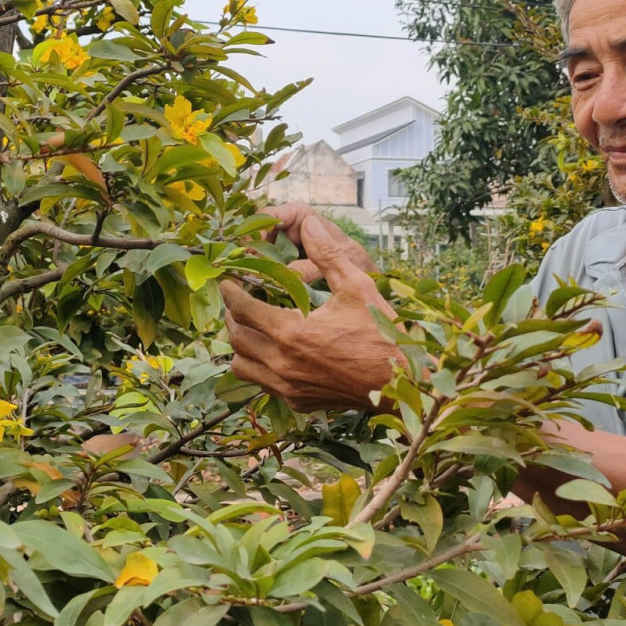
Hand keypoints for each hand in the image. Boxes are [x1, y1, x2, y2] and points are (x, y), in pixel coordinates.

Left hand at [222, 217, 401, 411]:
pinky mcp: (296, 401)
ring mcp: (287, 386)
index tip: (227, 280)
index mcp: (291, 332)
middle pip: (236, 336)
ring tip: (251, 326)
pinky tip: (272, 351)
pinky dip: (257, 366)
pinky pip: (261, 383)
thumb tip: (310, 224)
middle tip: (238, 299)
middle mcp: (282, 363)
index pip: (242, 309)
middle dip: (232, 315)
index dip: (230, 292)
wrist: (398, 383)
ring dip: (240, 344)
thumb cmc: (380, 333)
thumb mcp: (356, 286)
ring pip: (241, 364)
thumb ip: (328, 255)